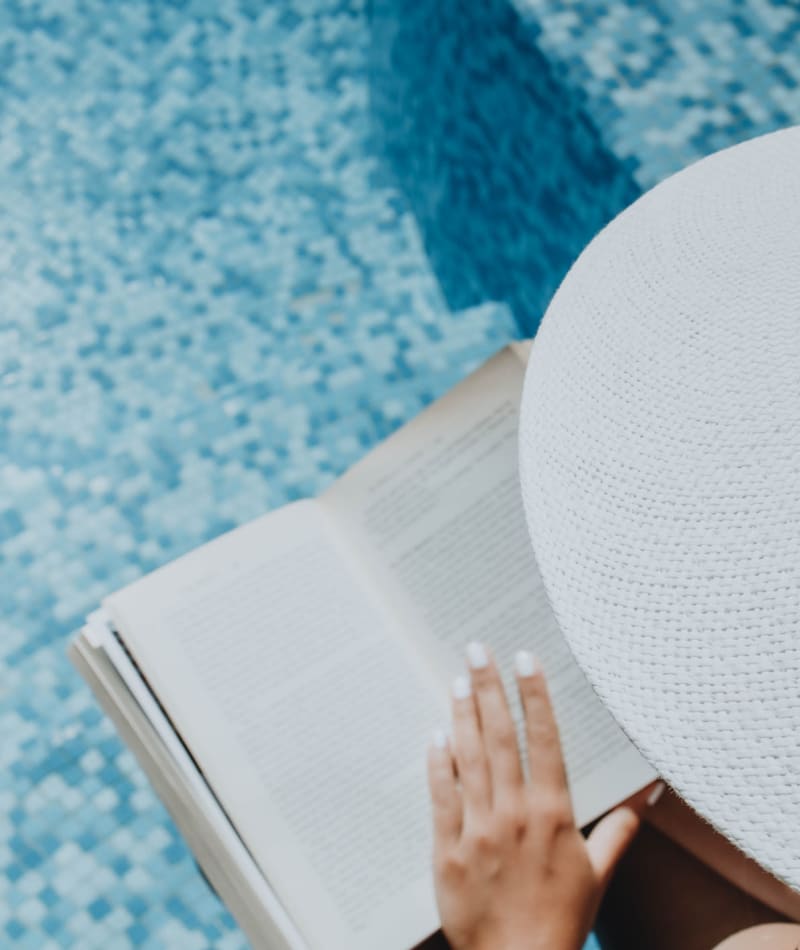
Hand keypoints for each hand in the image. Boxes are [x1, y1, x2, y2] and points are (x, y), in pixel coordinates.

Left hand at [427, 643, 662, 949]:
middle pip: (500, 737)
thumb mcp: (597, 875)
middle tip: (477, 649)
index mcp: (553, 814)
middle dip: (490, 688)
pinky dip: (438, 762)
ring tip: (458, 678)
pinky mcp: (448, 849)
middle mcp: (515, 813)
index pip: (544, 739)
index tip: (526, 658)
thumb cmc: (560, 920)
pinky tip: (435, 733)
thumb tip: (648, 799)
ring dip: (463, 714)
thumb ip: (619, 831)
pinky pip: (441, 796)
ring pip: (469, 758)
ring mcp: (479, 829)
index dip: (534, 695)